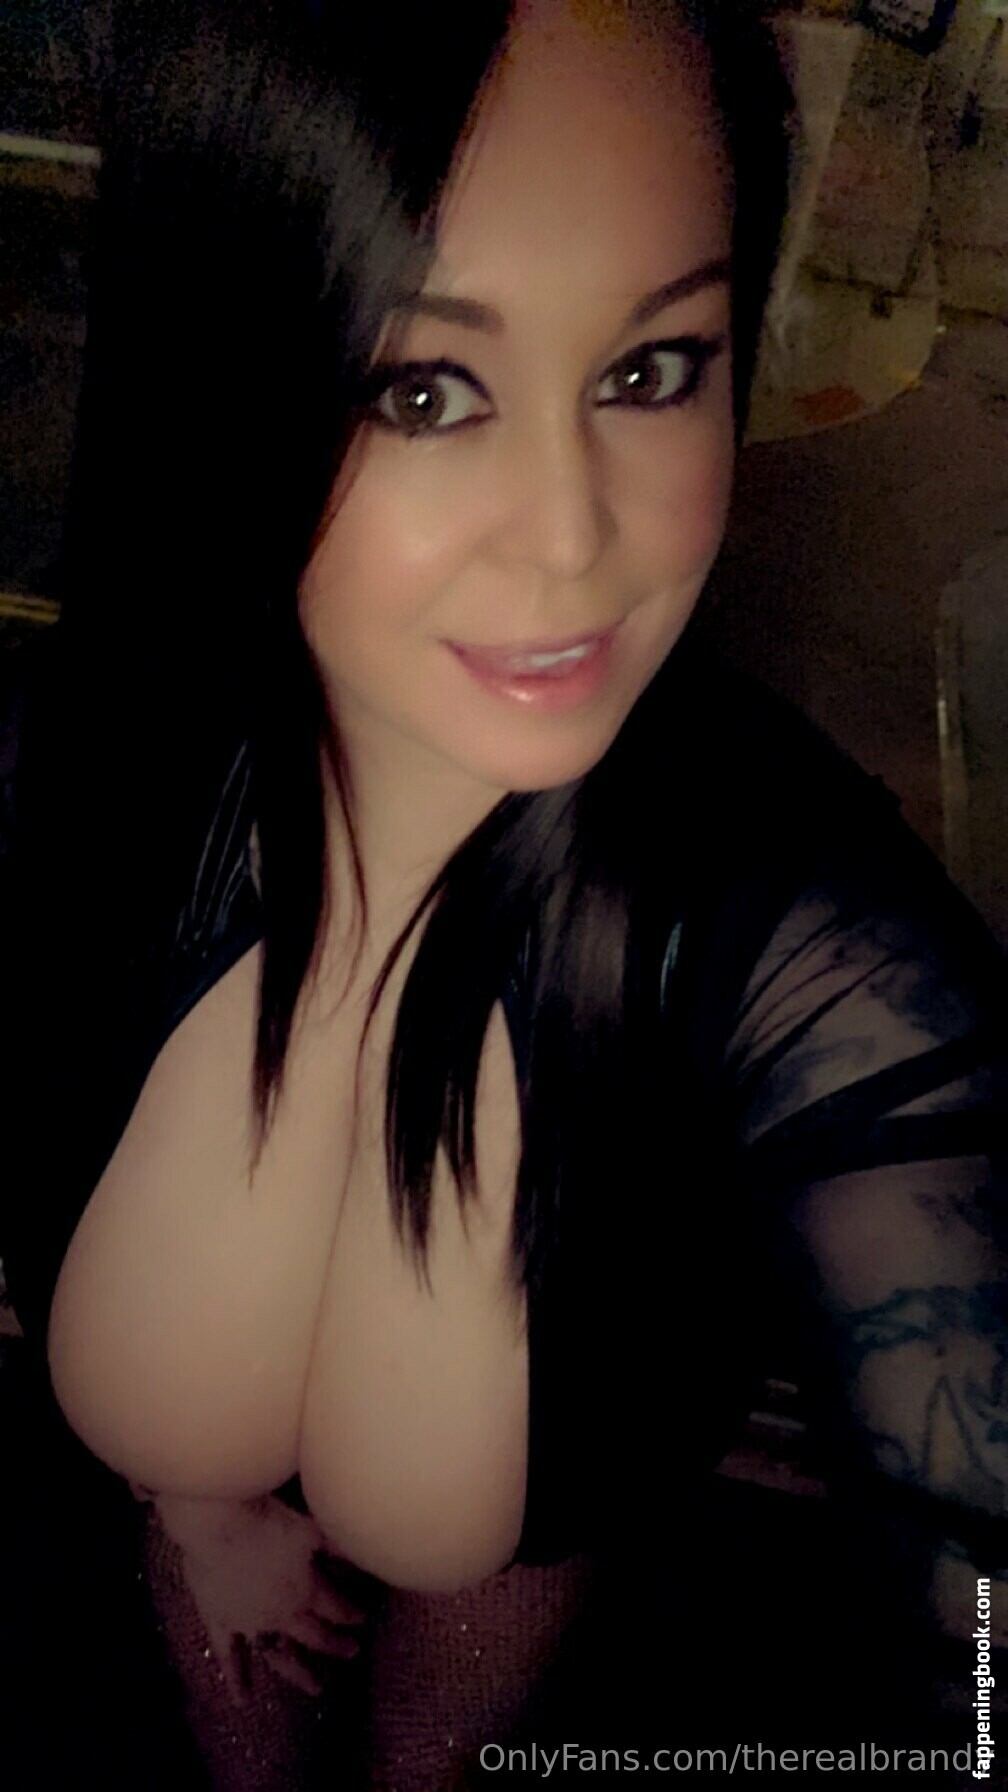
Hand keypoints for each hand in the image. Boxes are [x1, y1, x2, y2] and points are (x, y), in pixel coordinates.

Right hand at [153, 1489, 371, 1702]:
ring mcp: (250, 1623)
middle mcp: (282, 1615)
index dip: (351, 1614)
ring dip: (298, 1673)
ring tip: (316, 1689)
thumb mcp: (310, 1529)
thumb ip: (336, 1546)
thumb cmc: (267, 1520)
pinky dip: (235, 1678)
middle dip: (335, 1645)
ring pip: (279, 1656)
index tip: (362, 1620)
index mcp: (306, 1591)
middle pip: (314, 1637)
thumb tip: (362, 1551)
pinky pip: (229, 1656)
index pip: (336, 1609)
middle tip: (352, 1653)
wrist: (218, 1524)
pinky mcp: (220, 1622)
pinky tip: (242, 1700)